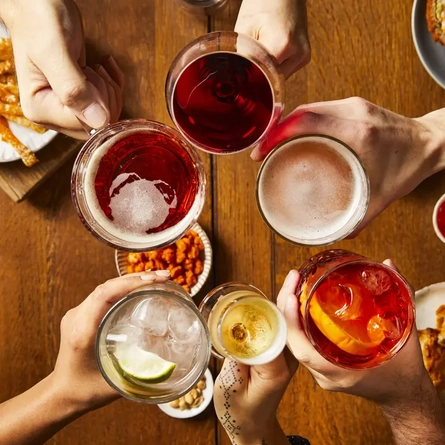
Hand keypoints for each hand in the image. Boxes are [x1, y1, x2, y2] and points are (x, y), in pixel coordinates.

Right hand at [2, 0, 123, 139]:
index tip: (89, 74)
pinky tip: (104, 66)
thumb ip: (73, 89)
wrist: (38, 3)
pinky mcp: (80, 98)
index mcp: (40, 110)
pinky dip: (113, 83)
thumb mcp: (54, 53)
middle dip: (105, 95)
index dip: (98, 102)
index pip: (85, 125)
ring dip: (110, 88)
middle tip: (92, 70)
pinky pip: (109, 102)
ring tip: (94, 67)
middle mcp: (53, 115)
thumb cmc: (40, 21)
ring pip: (107, 115)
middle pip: (98, 124)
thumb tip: (98, 121)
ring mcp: (67, 107)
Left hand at [51, 271, 169, 411]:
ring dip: (132, 280)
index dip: (131, 283)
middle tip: (164, 278)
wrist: (60, 394)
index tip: (155, 281)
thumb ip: (141, 370)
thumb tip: (170, 355)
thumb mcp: (116, 382)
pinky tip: (141, 287)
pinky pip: (104, 293)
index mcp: (82, 331)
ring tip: (158, 279)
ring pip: (106, 287)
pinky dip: (124, 287)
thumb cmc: (84, 391)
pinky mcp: (81, 313)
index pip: (104, 294)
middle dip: (138, 278)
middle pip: (107, 286)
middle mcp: (77, 317)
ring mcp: (77, 313)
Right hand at [214, 279, 298, 443]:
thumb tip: (237, 329)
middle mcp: (287, 361)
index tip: (290, 290)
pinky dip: (282, 310)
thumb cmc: (239, 412)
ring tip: (293, 279)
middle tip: (295, 274)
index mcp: (277, 369)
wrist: (252, 426)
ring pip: (288, 324)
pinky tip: (283, 296)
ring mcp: (286, 358)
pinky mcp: (280, 355)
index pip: (282, 334)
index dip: (285, 310)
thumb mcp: (230, 388)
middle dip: (291, 297)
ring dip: (289, 300)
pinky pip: (282, 328)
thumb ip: (235, 358)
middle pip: (289, 324)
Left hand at [235, 0, 309, 77]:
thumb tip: (236, 75)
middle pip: (272, 80)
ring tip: (258, 57)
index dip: (249, 79)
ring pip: (278, 78)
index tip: (239, 80)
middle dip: (258, 76)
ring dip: (267, 73)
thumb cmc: (264, 2)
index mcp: (283, 45)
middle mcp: (298, 54)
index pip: (262, 75)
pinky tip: (267, 56)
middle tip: (245, 68)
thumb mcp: (245, 27)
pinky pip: (284, 71)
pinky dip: (274, 67)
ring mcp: (303, 56)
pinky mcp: (304, 57)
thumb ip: (241, 54)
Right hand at [252, 97, 444, 233]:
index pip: (306, 122)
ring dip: (286, 124)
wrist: (432, 141)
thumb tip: (332, 234)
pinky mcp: (353, 105)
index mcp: (358, 131)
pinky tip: (293, 136)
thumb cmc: (410, 165)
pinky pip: (319, 108)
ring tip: (271, 144)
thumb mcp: (383, 197)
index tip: (261, 152)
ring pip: (308, 108)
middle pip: (300, 112)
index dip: (276, 134)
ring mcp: (353, 105)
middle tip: (260, 151)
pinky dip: (300, 121)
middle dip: (274, 130)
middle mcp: (353, 112)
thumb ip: (357, 219)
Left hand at [277, 262, 427, 404]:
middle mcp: (325, 374)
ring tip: (292, 284)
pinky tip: (297, 299)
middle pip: (292, 342)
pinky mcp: (320, 367)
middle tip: (292, 279)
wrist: (404, 395)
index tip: (291, 297)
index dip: (293, 323)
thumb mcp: (404, 335)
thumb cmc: (403, 372)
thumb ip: (398, 300)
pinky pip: (301, 343)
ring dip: (289, 313)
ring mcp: (321, 372)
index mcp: (341, 372)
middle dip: (286, 308)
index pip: (304, 350)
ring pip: (293, 342)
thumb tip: (387, 265)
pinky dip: (296, 322)